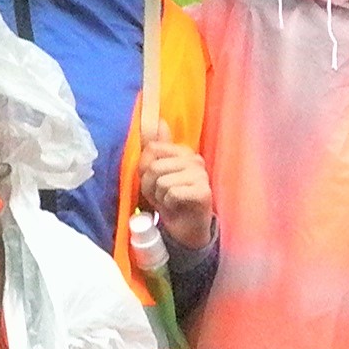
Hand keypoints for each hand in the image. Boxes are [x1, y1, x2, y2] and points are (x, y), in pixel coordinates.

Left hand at [139, 124, 214, 258]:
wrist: (186, 228)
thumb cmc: (169, 199)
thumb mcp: (155, 174)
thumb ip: (154, 149)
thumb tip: (159, 120)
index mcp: (183, 152)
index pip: (152, 149)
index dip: (145, 169)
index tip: (152, 181)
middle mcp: (195, 160)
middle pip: (155, 166)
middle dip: (150, 186)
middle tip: (160, 195)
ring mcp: (202, 175)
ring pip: (163, 181)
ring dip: (159, 197)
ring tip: (168, 202)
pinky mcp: (204, 192)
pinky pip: (173, 193)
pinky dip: (169, 204)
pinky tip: (177, 207)